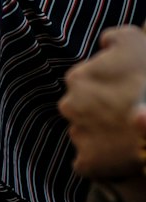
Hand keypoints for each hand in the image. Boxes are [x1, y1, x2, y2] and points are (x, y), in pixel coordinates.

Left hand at [58, 27, 145, 178]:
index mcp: (76, 78)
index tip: (124, 94)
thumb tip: (103, 45)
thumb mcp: (132, 38)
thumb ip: (111, 38)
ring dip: (100, 135)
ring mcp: (78, 135)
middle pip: (81, 109)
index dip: (106, 89)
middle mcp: (69, 106)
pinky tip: (119, 154)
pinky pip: (87, 163)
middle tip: (124, 115)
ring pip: (84, 134)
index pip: (84, 83)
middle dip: (98, 112)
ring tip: (125, 135)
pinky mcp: (88, 163)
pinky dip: (100, 161)